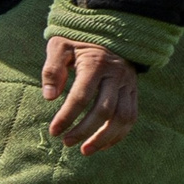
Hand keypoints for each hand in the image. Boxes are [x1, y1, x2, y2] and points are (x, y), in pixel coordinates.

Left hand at [41, 37, 138, 155]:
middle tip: (66, 142)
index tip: (54, 131)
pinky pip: (131, 117)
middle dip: (84, 130)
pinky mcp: (133, 91)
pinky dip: (118, 135)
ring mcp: (128, 84)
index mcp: (96, 64)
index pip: (81, 96)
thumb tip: (49, 97)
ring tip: (85, 150)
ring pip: (122, 117)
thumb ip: (52, 69)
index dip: (67, 116)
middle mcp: (116, 75)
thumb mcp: (60, 46)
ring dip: (104, 138)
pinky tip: (101, 145)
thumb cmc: (77, 42)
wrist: (109, 32)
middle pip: (103, 110)